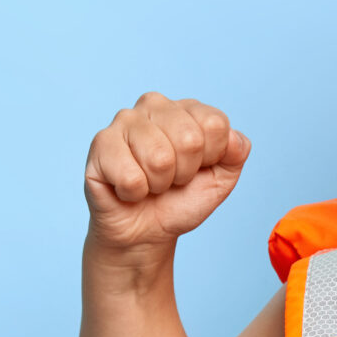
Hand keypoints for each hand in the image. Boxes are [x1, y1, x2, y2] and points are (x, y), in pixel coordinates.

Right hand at [83, 93, 251, 262]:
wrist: (145, 231)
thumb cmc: (180, 200)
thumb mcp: (220, 179)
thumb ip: (236, 153)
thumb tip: (234, 138)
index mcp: (187, 108)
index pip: (215, 124)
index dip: (210, 158)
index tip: (195, 169)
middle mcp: (154, 105)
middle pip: (190, 140)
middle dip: (184, 174)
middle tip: (171, 180)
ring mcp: (125, 120)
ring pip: (160, 158)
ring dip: (158, 184)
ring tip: (149, 183)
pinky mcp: (101, 144)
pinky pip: (131, 176)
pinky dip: (134, 193)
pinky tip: (126, 188)